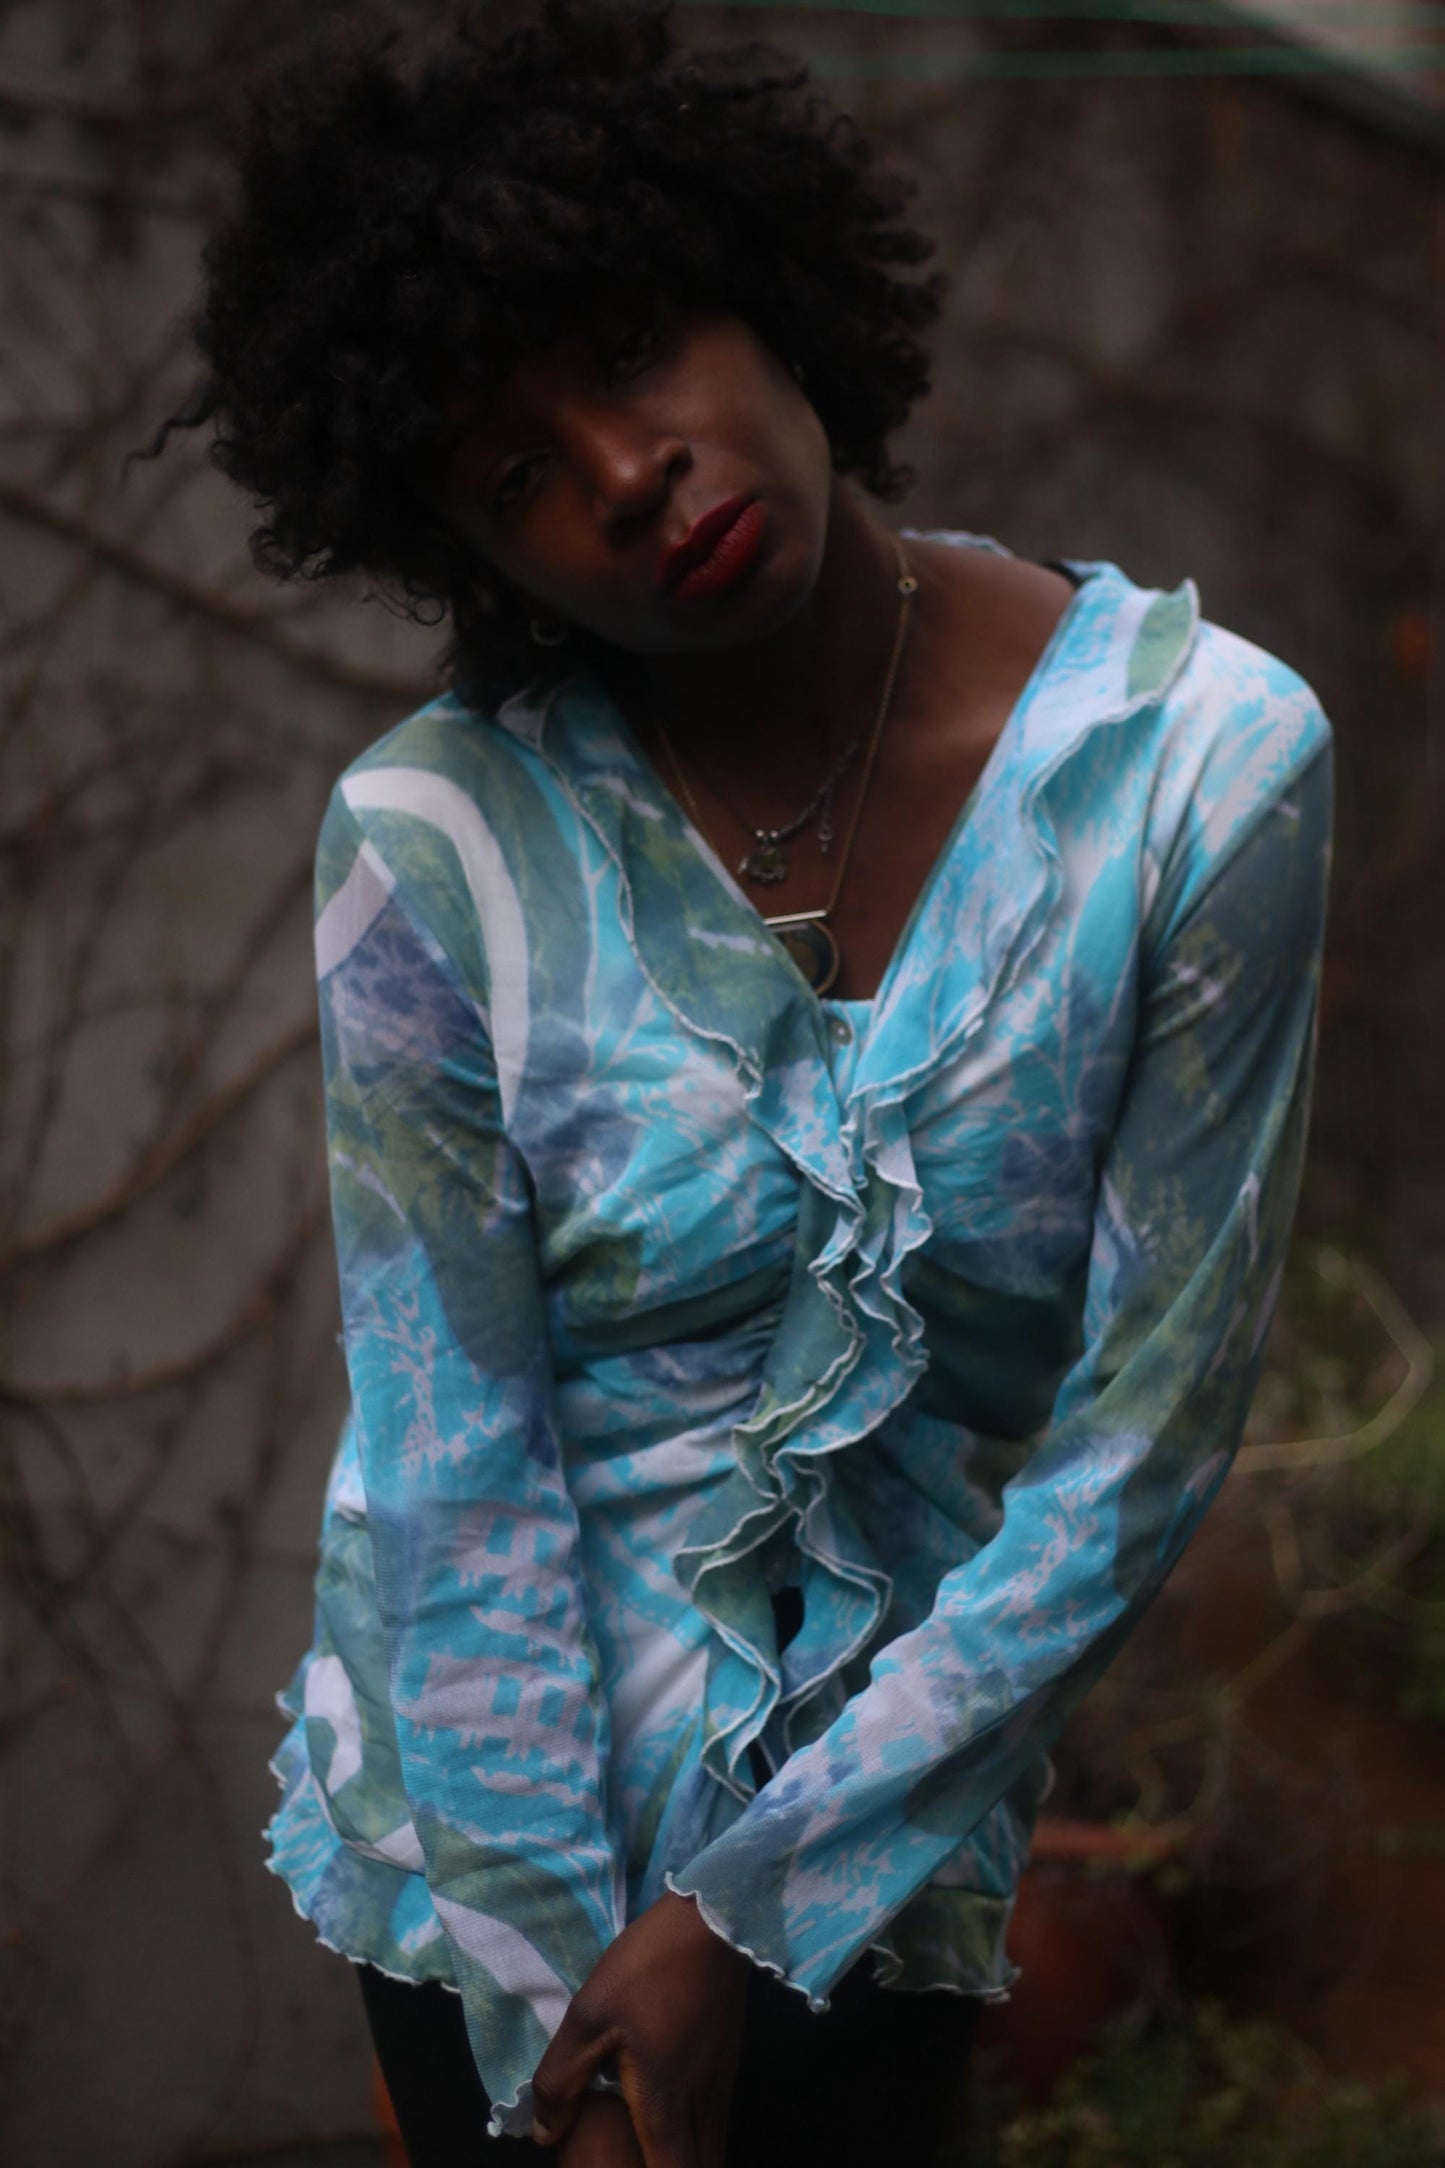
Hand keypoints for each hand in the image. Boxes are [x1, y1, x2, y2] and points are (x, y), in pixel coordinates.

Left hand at [531, 1889, 748, 2167]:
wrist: (709, 1921)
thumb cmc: (646, 1969)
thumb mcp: (588, 2017)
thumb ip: (561, 2080)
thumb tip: (544, 2133)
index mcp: (666, 2106)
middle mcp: (703, 2107)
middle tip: (631, 2162)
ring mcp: (722, 2087)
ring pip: (712, 2151)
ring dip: (685, 2162)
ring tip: (647, 2152)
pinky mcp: (727, 2067)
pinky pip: (715, 2126)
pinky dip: (696, 2142)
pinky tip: (668, 2124)